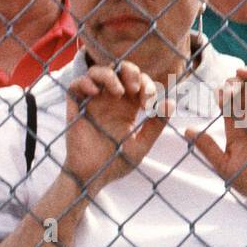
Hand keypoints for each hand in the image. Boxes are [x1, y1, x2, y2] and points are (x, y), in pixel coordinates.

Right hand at [62, 62, 170, 196]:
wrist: (93, 177)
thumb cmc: (115, 163)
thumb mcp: (141, 144)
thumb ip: (156, 125)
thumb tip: (171, 102)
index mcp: (127, 107)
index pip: (139, 82)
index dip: (147, 85)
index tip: (148, 105)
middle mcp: (109, 101)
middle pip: (120, 69)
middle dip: (132, 72)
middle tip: (135, 90)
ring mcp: (92, 102)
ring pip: (97, 72)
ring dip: (110, 75)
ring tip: (118, 91)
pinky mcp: (75, 108)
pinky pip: (76, 84)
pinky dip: (86, 82)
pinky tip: (96, 93)